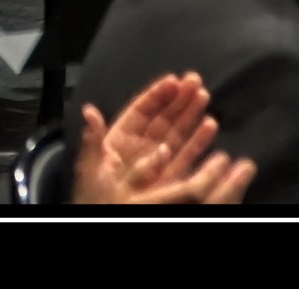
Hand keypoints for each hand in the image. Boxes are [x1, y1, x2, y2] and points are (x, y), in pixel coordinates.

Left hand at [73, 72, 256, 205]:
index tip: (173, 80)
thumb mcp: (90, 167)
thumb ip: (92, 140)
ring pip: (176, 134)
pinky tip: (209, 126)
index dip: (156, 95)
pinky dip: (198, 142)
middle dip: (178, 99)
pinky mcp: (170, 180)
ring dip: (190, 115)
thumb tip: (88, 110)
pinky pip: (186, 157)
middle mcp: (140, 149)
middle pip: (162, 119)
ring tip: (204, 97)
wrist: (109, 218)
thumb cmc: (94, 196)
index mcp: (120, 141)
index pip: (140, 112)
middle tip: (195, 81)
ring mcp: (157, 163)